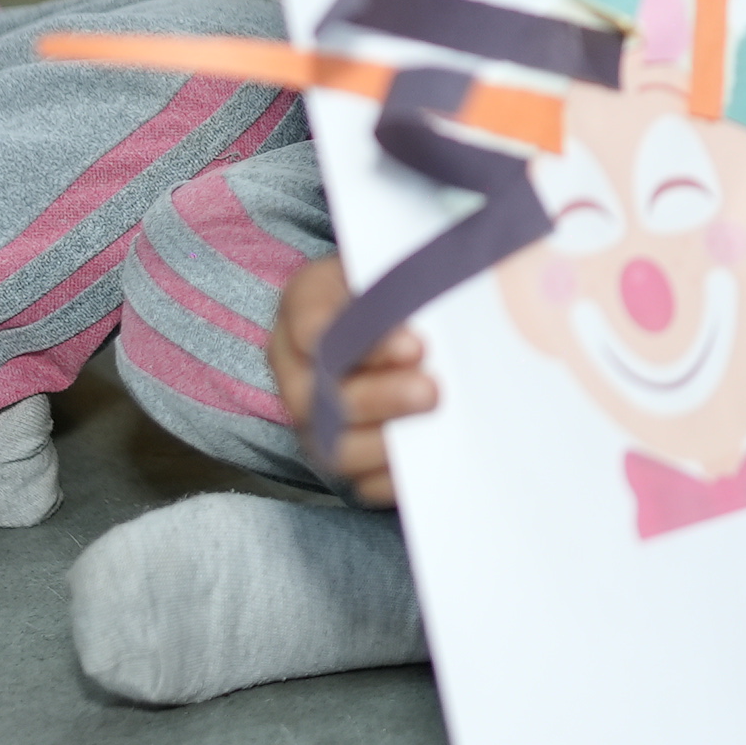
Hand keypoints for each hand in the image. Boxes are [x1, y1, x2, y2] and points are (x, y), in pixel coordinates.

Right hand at [266, 252, 436, 504]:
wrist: (411, 315)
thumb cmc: (406, 283)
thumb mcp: (402, 261)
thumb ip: (413, 278)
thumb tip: (449, 293)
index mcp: (306, 304)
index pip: (314, 324)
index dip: (363, 342)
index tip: (416, 346)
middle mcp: (296, 366)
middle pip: (319, 396)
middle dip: (378, 398)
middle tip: (432, 391)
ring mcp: (314, 418)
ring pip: (334, 446)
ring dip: (385, 443)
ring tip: (435, 428)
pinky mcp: (345, 455)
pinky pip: (361, 483)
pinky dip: (394, 479)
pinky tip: (431, 463)